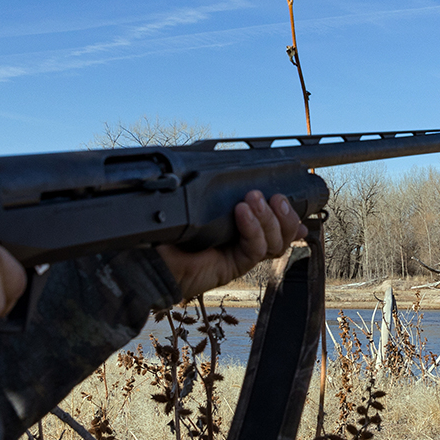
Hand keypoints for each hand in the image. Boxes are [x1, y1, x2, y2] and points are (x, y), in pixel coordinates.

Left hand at [156, 190, 307, 298]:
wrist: (148, 255)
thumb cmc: (167, 228)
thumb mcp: (197, 202)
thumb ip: (218, 191)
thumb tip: (237, 173)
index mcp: (239, 224)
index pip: (274, 219)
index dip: (288, 213)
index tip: (291, 198)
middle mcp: (244, 240)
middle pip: (282, 232)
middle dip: (284, 213)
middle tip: (273, 196)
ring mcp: (240, 254)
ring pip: (275, 242)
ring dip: (270, 219)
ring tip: (254, 200)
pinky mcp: (234, 266)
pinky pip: (255, 250)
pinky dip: (253, 230)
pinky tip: (242, 214)